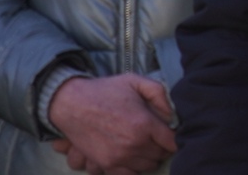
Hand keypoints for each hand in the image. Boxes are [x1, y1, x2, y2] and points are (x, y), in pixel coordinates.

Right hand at [48, 74, 175, 174]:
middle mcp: (133, 144)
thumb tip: (173, 115)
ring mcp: (119, 157)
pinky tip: (133, 156)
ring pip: (147, 166)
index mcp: (144, 124)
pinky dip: (134, 168)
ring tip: (146, 145)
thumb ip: (160, 95)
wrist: (71, 104)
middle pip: (160, 155)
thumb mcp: (136, 82)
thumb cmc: (106, 91)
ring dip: (149, 157)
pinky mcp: (106, 165)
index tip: (173, 133)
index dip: (176, 138)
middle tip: (158, 137)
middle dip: (162, 146)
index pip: (172, 142)